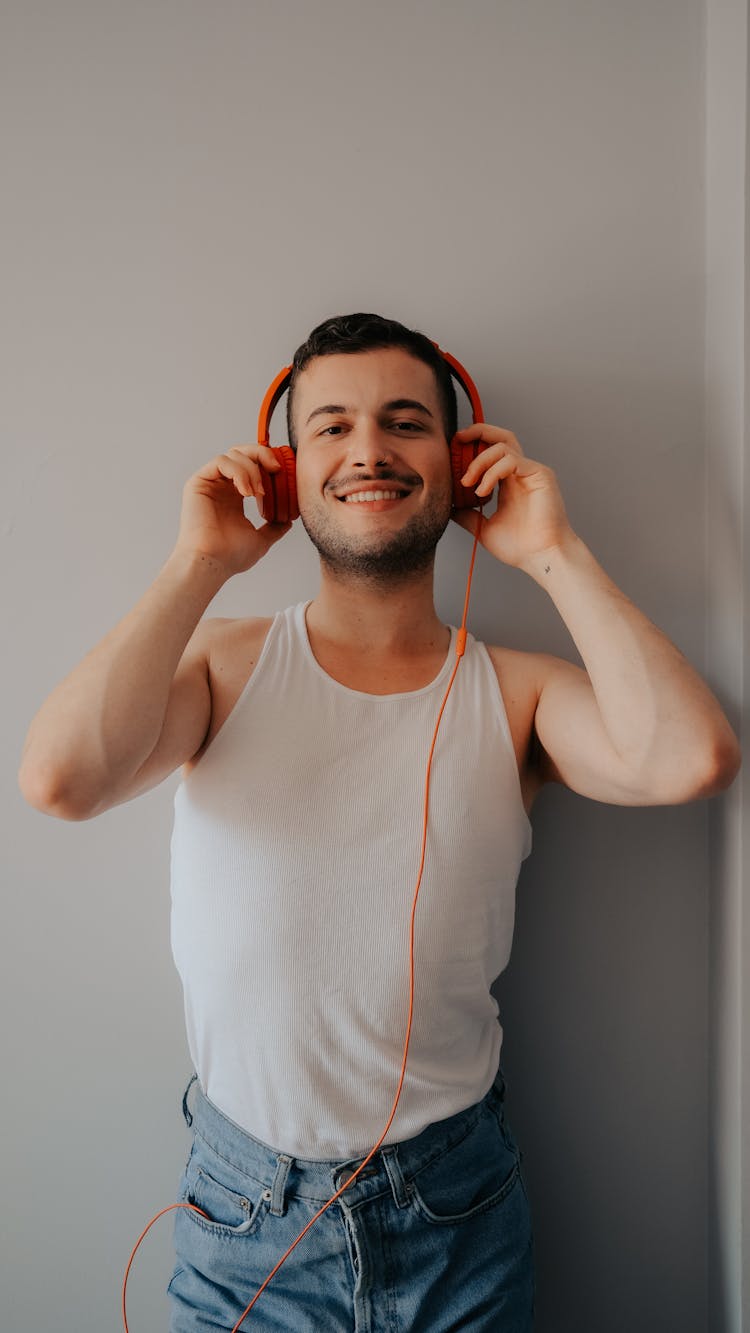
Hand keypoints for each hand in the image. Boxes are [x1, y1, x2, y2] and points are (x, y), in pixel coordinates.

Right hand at [174, 444, 291, 577]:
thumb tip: (288, 522)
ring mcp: (209, 483)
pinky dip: (238, 471)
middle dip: (262, 455)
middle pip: (242, 453)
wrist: (213, 563)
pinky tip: (246, 491)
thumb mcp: (261, 540)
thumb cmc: (231, 556)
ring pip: (233, 454)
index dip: (268, 463)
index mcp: (234, 497)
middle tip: (276, 469)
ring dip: (252, 469)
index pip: (251, 466)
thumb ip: (274, 528)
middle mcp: (221, 487)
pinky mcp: (198, 482)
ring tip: (258, 492)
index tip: (283, 472)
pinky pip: (221, 461)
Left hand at [451, 425, 576, 570]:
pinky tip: (482, 490)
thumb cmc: (520, 547)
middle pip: (501, 437)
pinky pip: (511, 460)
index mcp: (509, 482)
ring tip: (467, 482)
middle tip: (457, 439)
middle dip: (477, 432)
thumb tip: (448, 506)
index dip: (471, 447)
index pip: (490, 452)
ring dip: (479, 460)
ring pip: (502, 445)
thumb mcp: (483, 528)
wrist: (541, 557)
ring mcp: (531, 471)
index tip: (451, 454)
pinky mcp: (540, 474)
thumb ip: (467, 515)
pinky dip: (492, 472)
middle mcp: (521, 473)